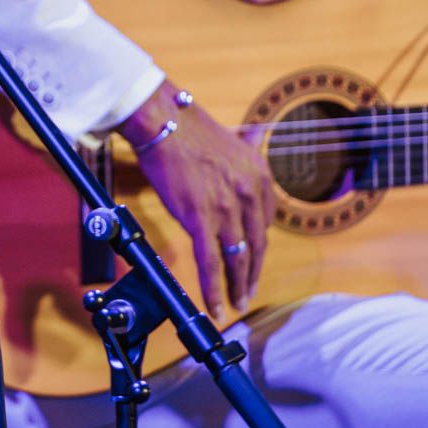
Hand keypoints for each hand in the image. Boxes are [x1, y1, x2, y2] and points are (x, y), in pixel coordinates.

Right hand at [119, 79, 274, 318]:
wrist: (162, 122)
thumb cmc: (188, 130)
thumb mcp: (232, 141)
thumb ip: (245, 153)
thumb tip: (256, 139)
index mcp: (259, 176)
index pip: (264, 222)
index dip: (257, 245)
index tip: (252, 258)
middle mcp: (248, 194)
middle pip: (256, 245)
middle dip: (253, 273)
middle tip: (248, 292)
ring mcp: (226, 208)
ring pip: (236, 259)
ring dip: (237, 286)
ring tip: (234, 303)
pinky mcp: (201, 218)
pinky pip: (210, 262)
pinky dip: (214, 288)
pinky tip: (215, 304)